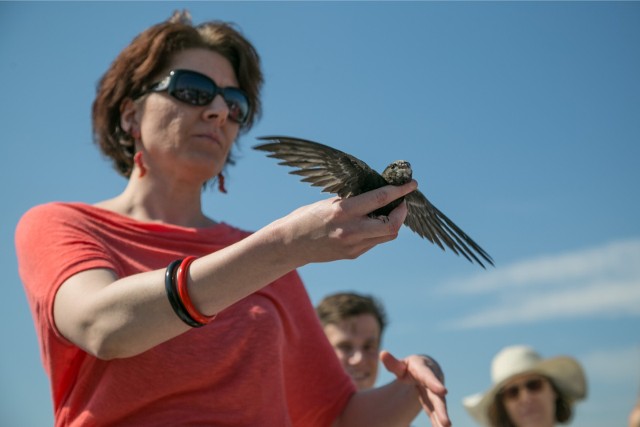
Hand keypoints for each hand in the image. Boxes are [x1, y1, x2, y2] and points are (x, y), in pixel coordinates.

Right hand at [277, 181, 415, 264]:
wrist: (290, 244)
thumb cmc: (307, 217)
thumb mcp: (330, 203)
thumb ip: (353, 201)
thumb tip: (376, 195)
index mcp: (344, 211)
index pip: (380, 199)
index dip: (400, 191)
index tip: (412, 185)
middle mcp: (351, 230)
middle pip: (392, 225)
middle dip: (402, 213)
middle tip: (400, 203)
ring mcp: (353, 246)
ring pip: (387, 236)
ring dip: (392, 223)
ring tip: (386, 212)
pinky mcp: (352, 255)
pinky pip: (374, 242)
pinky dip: (378, 231)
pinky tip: (370, 223)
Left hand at [381, 350, 450, 426]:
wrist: (426, 370)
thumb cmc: (411, 367)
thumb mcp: (401, 364)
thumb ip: (393, 363)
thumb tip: (382, 353)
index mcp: (423, 371)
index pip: (429, 377)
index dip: (435, 384)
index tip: (443, 391)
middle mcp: (432, 383)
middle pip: (437, 398)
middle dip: (441, 410)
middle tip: (447, 423)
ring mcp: (434, 395)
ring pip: (438, 408)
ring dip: (442, 419)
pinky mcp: (433, 405)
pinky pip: (435, 414)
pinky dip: (437, 422)